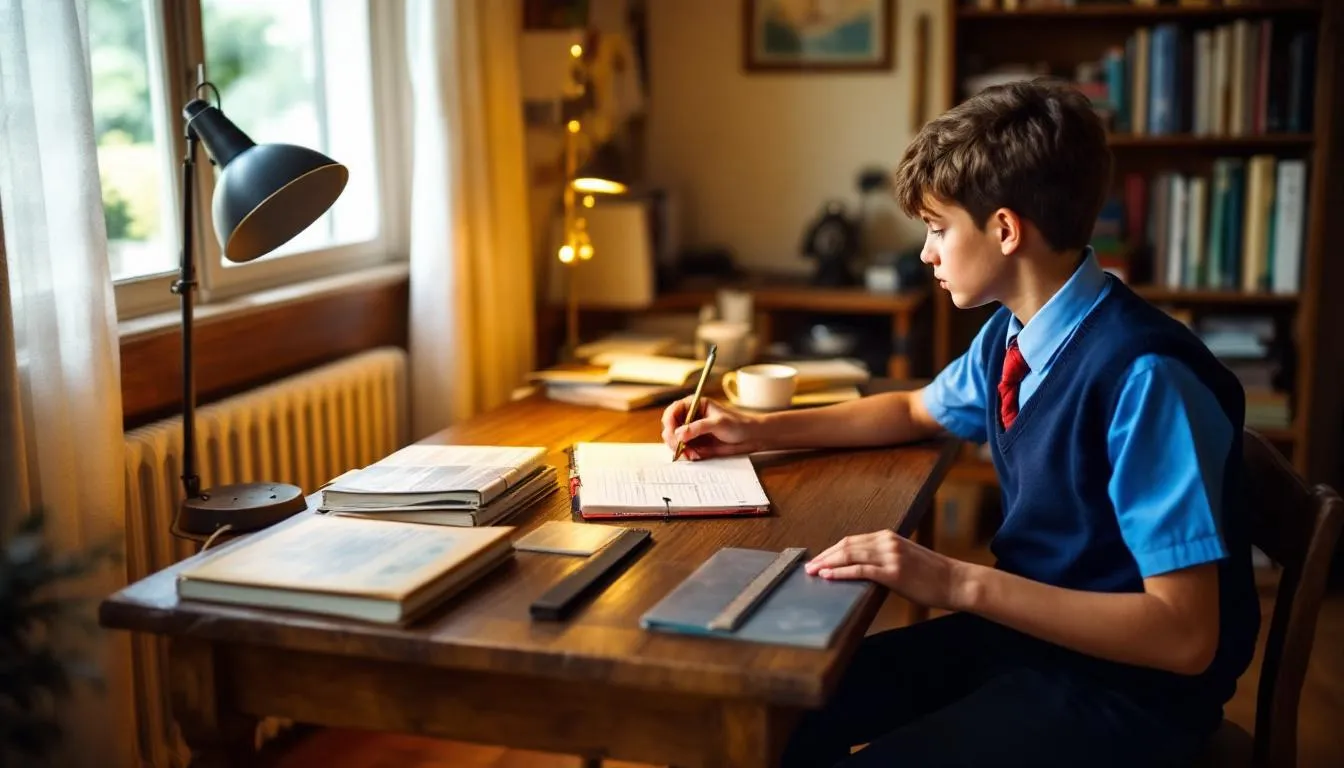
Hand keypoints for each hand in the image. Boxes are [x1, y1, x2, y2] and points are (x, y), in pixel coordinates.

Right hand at [660, 396, 765, 459]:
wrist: (750, 437)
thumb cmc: (737, 424)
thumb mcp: (718, 423)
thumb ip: (698, 428)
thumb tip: (679, 434)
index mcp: (694, 405)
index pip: (673, 411)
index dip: (669, 422)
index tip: (672, 433)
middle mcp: (690, 417)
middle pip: (670, 427)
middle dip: (673, 439)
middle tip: (680, 447)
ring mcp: (691, 431)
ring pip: (674, 440)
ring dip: (679, 449)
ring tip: (692, 454)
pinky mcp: (695, 443)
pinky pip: (683, 450)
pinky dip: (686, 454)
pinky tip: (695, 456)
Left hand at [804, 529, 970, 611]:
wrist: (956, 582)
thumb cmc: (932, 575)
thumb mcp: (905, 559)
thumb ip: (884, 558)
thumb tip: (860, 567)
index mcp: (888, 537)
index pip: (851, 541)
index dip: (831, 550)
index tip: (817, 560)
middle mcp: (887, 542)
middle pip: (846, 545)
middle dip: (824, 556)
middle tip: (808, 567)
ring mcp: (890, 556)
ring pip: (850, 555)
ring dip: (827, 564)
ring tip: (813, 572)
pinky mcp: (894, 572)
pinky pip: (861, 570)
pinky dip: (841, 572)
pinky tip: (829, 577)